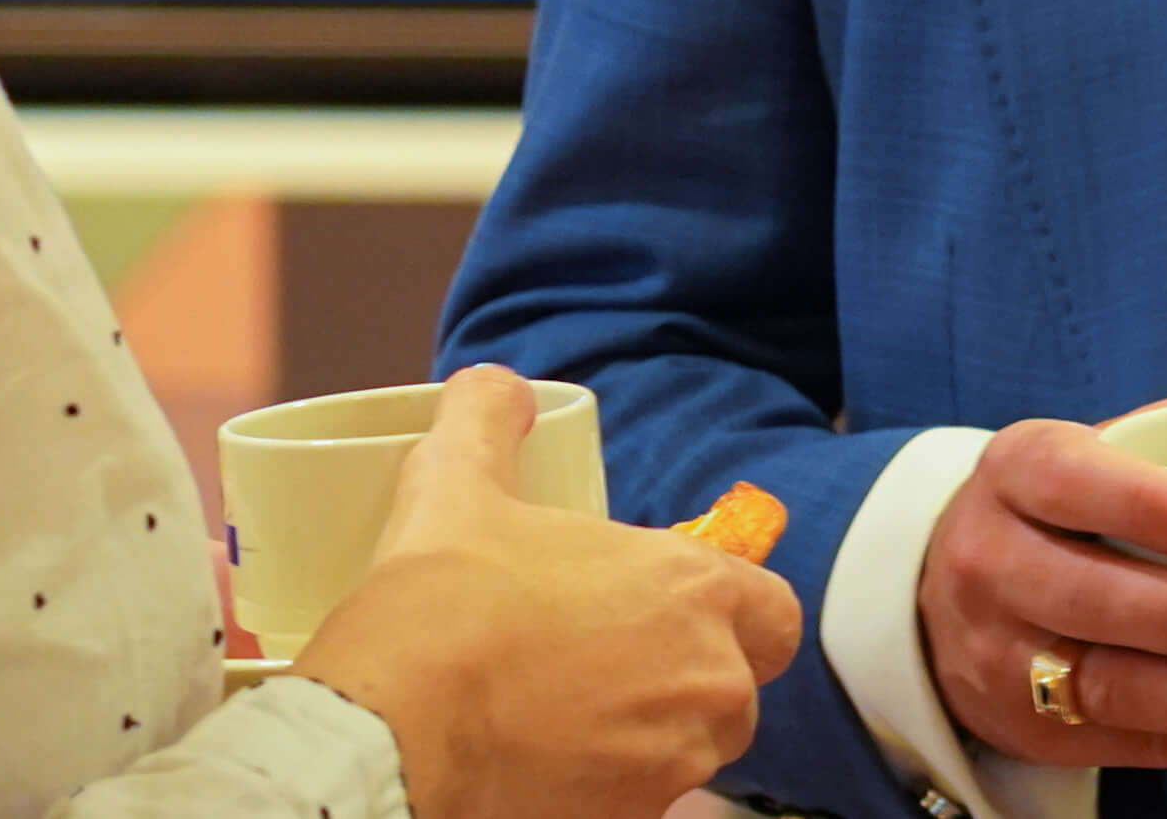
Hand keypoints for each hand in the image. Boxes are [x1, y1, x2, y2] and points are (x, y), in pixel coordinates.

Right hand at [295, 367, 802, 818]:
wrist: (393, 738)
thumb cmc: (439, 611)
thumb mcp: (454, 485)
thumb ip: (486, 422)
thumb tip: (496, 389)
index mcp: (693, 593)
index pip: (773, 612)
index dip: (732, 613)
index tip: (670, 614)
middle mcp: (706, 684)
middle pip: (732, 689)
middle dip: (679, 679)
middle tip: (598, 663)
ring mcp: (672, 766)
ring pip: (687, 753)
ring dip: (642, 736)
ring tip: (560, 715)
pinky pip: (641, 803)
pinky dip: (605, 788)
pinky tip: (540, 765)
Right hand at [921, 418, 1166, 770]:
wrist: (948, 600)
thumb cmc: (1063, 511)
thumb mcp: (1094, 452)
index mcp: (1015, 473)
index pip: (1067, 480)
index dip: (1142, 501)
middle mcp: (994, 564)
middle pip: (1089, 598)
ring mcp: (1004, 658)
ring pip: (1110, 685)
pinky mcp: (1034, 731)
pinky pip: (1127, 744)